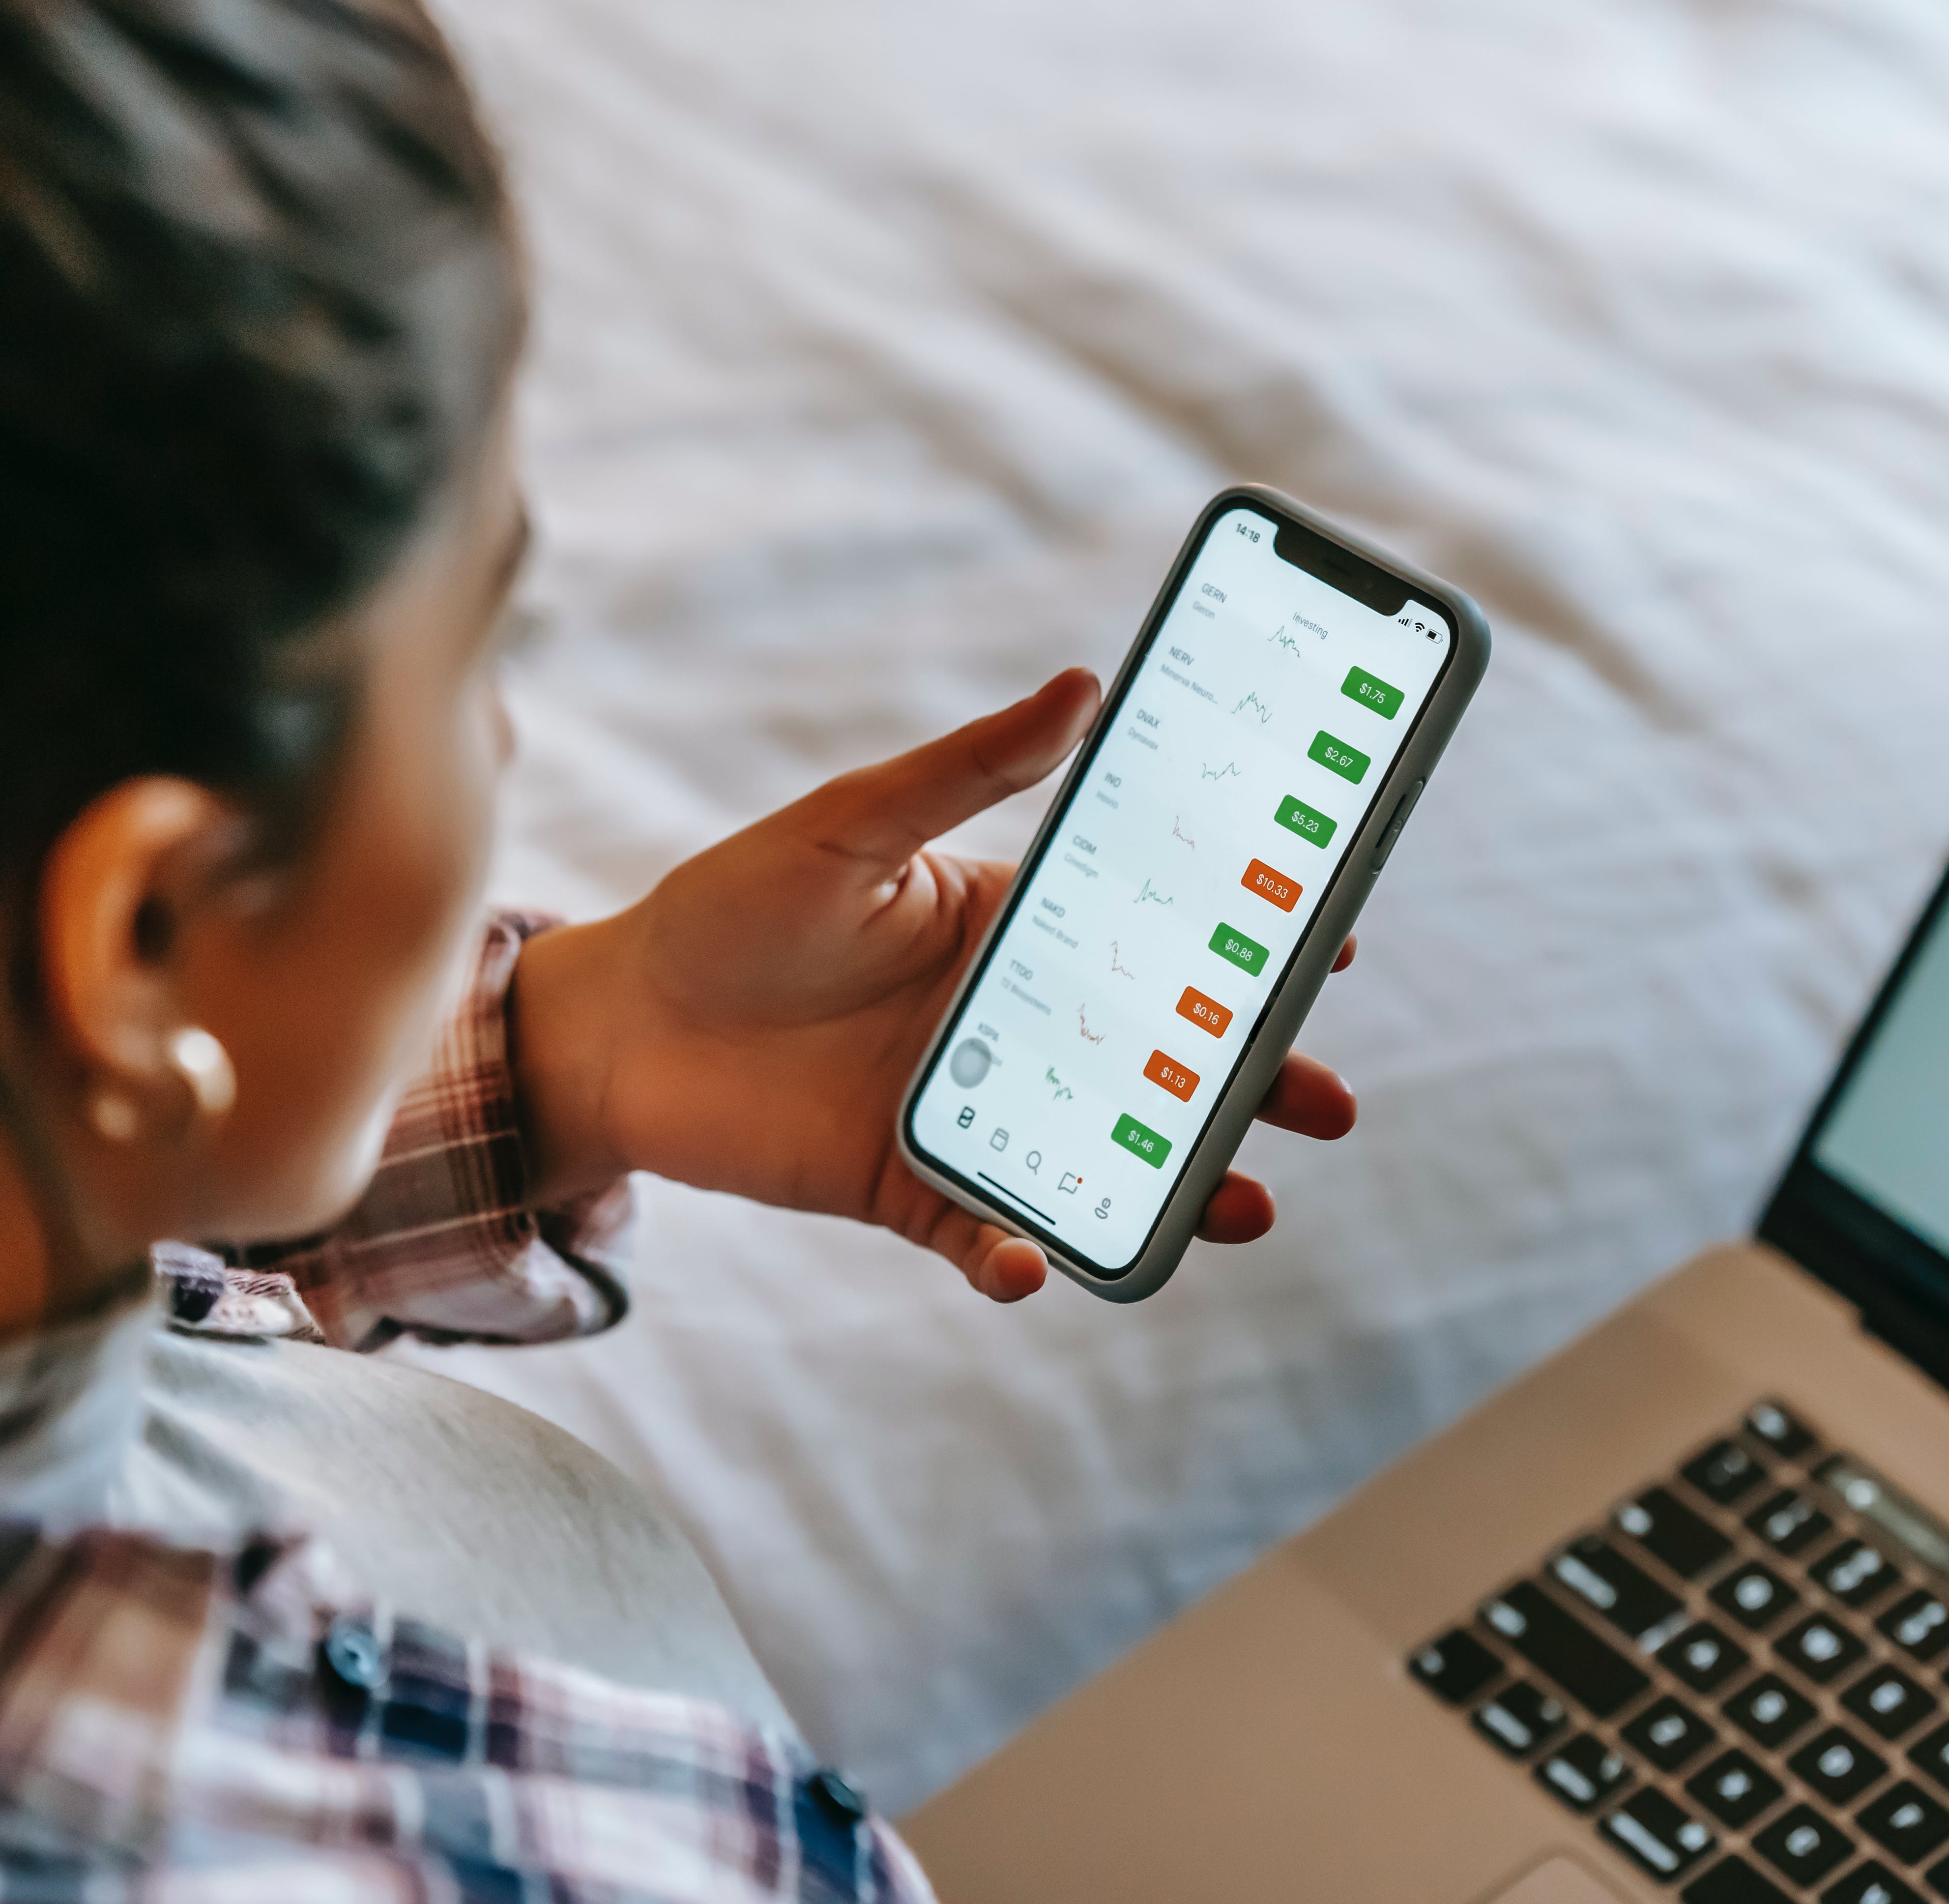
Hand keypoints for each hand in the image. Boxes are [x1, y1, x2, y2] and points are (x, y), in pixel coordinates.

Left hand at [510, 669, 1360, 1299]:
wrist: (616, 1025)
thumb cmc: (730, 907)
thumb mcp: (848, 826)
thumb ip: (964, 773)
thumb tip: (1082, 687)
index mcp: (1013, 930)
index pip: (1156, 937)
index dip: (1245, 946)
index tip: (1332, 947)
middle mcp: (1010, 1028)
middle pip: (1161, 1063)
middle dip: (1255, 1085)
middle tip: (1330, 1105)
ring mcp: (969, 1115)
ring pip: (1102, 1161)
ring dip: (1175, 1187)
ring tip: (1243, 1204)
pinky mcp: (908, 1190)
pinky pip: (984, 1232)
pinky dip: (1015, 1256)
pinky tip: (1031, 1262)